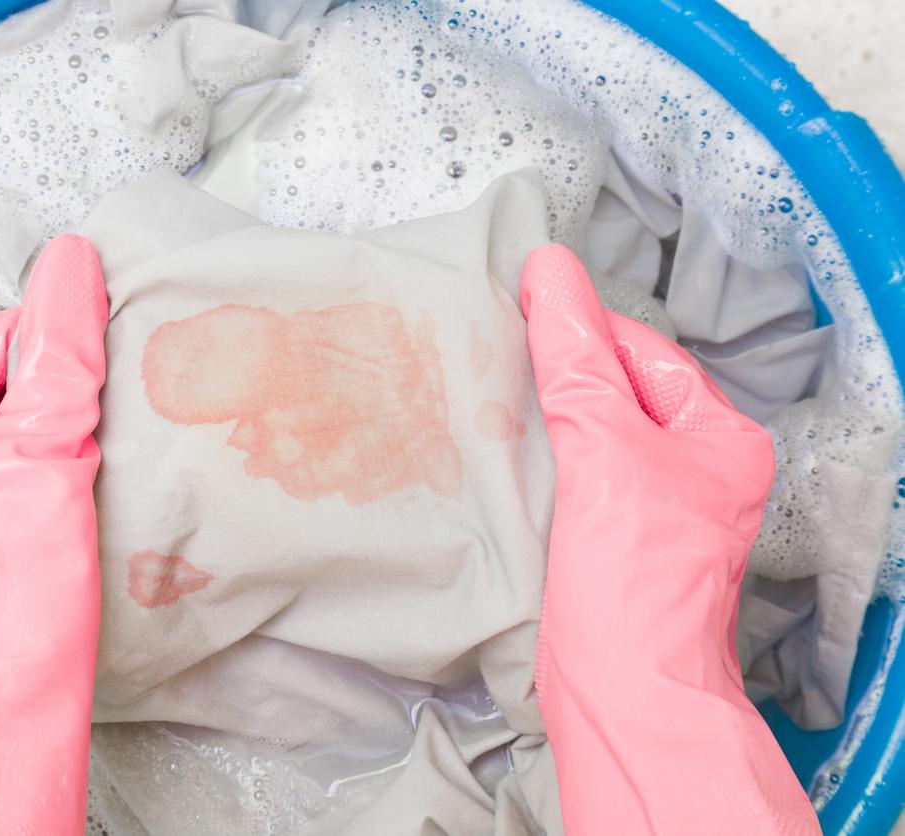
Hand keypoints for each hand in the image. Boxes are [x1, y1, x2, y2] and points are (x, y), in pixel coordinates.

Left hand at [0, 235, 107, 834]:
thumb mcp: (37, 458)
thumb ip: (58, 359)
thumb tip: (71, 260)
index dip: (42, 339)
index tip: (103, 346)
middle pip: (9, 397)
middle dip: (69, 395)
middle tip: (126, 399)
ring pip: (34, 450)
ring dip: (84, 444)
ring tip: (126, 452)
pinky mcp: (2, 565)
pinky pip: (47, 500)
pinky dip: (86, 491)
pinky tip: (119, 500)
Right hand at [522, 244, 817, 834]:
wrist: (622, 694)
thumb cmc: (631, 575)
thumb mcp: (603, 450)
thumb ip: (576, 359)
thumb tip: (549, 268)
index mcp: (721, 439)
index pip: (643, 354)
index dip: (583, 326)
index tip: (517, 296)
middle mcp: (698, 469)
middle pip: (619, 392)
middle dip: (561, 367)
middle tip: (494, 337)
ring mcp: (656, 508)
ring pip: (593, 434)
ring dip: (545, 410)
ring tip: (487, 380)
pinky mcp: (613, 540)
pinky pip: (576, 474)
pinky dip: (540, 454)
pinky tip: (499, 442)